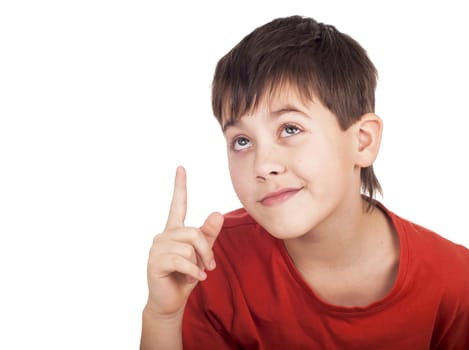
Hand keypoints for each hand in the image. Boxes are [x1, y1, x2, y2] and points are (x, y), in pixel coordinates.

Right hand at [145, 166, 223, 318]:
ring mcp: (157, 248)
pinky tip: (196, 279)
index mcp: (174, 230)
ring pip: (189, 247)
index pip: (177, 204)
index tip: (181, 168)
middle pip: (193, 232)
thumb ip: (209, 234)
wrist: (171, 301)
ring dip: (198, 263)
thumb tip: (218, 213)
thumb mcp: (201, 254)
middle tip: (209, 266)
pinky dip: (194, 272)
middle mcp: (163, 235)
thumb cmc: (186, 276)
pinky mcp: (155, 261)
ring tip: (194, 273)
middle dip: (206, 250)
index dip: (180, 186)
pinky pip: (182, 260)